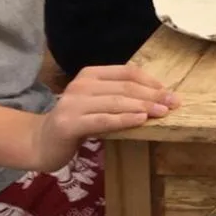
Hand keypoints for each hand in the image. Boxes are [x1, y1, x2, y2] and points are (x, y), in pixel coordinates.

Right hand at [28, 64, 177, 171]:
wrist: (41, 142)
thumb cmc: (76, 122)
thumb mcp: (98, 103)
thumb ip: (119, 96)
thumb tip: (158, 97)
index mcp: (91, 74)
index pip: (127, 73)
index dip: (151, 82)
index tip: (170, 92)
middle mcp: (81, 84)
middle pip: (125, 87)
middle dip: (153, 95)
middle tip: (174, 103)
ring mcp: (73, 103)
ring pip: (116, 102)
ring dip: (143, 107)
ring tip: (163, 113)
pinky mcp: (69, 123)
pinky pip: (103, 120)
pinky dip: (124, 119)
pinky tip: (141, 120)